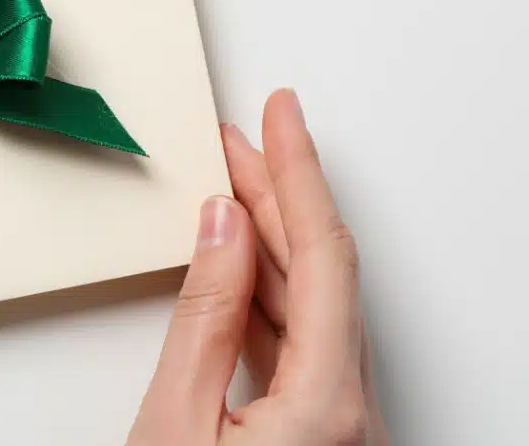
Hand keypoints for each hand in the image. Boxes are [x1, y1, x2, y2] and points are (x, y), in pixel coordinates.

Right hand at [128, 89, 387, 445]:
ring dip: (271, 245)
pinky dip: (269, 299)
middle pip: (322, 276)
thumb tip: (222, 228)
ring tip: (232, 189)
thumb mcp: (174, 426)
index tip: (283, 115)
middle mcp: (355, 416)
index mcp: (328, 406)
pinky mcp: (327, 443)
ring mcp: (347, 432)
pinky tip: (239, 267)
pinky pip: (306, 348)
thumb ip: (203, 322)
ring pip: (315, 312)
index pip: (321, 257)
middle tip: (242, 140)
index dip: (299, 173)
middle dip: (279, 198)